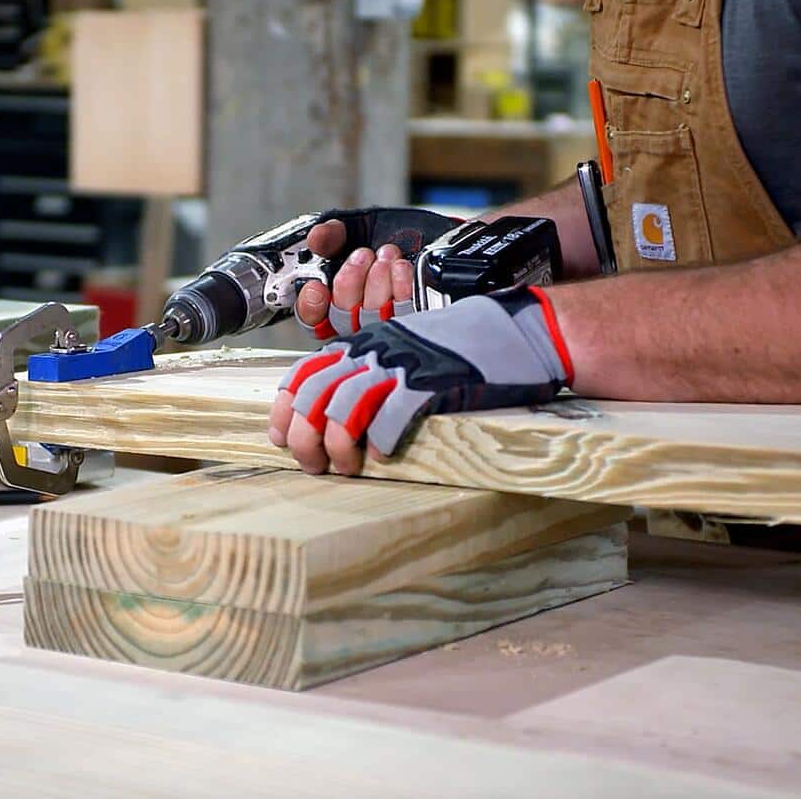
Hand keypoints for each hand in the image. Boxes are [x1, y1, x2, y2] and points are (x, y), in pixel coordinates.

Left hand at [267, 287, 573, 474]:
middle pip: (315, 393)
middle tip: (313, 465)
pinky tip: (383, 454)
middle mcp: (377, 349)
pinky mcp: (433, 381)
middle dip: (304, 435)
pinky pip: (392, 414)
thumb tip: (340, 414)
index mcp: (367, 342)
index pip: (304, 372)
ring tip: (346, 467)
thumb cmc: (466, 350)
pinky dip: (382, 439)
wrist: (521, 332)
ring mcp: (404, 364)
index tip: (279, 437)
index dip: (284, 408)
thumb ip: (375, 374)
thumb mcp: (409, 353)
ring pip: (344, 405)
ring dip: (338, 443)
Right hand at [291, 208, 459, 339]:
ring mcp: (389, 324)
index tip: (317, 287)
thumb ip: (334, 232)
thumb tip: (316, 240)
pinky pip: (403, 316)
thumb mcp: (362, 226)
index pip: (314, 319)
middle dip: (348, 285)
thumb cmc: (400, 235)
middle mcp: (361, 317)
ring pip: (371, 320)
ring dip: (376, 284)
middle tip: (362, 255)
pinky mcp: (417, 324)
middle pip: (341, 321)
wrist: (443, 235)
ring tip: (387, 256)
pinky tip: (402, 269)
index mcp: (339, 296)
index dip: (311, 307)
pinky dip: (400, 290)